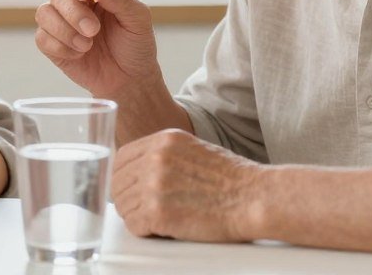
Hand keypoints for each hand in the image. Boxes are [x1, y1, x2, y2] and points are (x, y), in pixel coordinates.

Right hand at [34, 0, 162, 97]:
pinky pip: (42, 38)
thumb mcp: (138, 19)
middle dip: (73, 11)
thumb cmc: (135, 44)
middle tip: (93, 30)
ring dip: (65, 30)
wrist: (129, 79)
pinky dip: (61, 47)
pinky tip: (79, 54)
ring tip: (87, 45)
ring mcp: (60, 21)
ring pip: (44, 13)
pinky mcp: (51, 43)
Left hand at [111, 129, 263, 241]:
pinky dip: (145, 231)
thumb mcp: (193, 150)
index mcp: (163, 140)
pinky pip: (134, 225)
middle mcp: (155, 158)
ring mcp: (154, 184)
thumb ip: (163, 156)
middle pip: (118, 183)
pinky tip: (163, 229)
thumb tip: (137, 172)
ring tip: (160, 220)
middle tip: (144, 211)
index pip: (121, 158)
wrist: (254, 198)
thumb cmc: (231, 179)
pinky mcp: (158, 212)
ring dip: (137, 216)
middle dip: (128, 200)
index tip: (129, 190)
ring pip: (124, 206)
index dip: (122, 178)